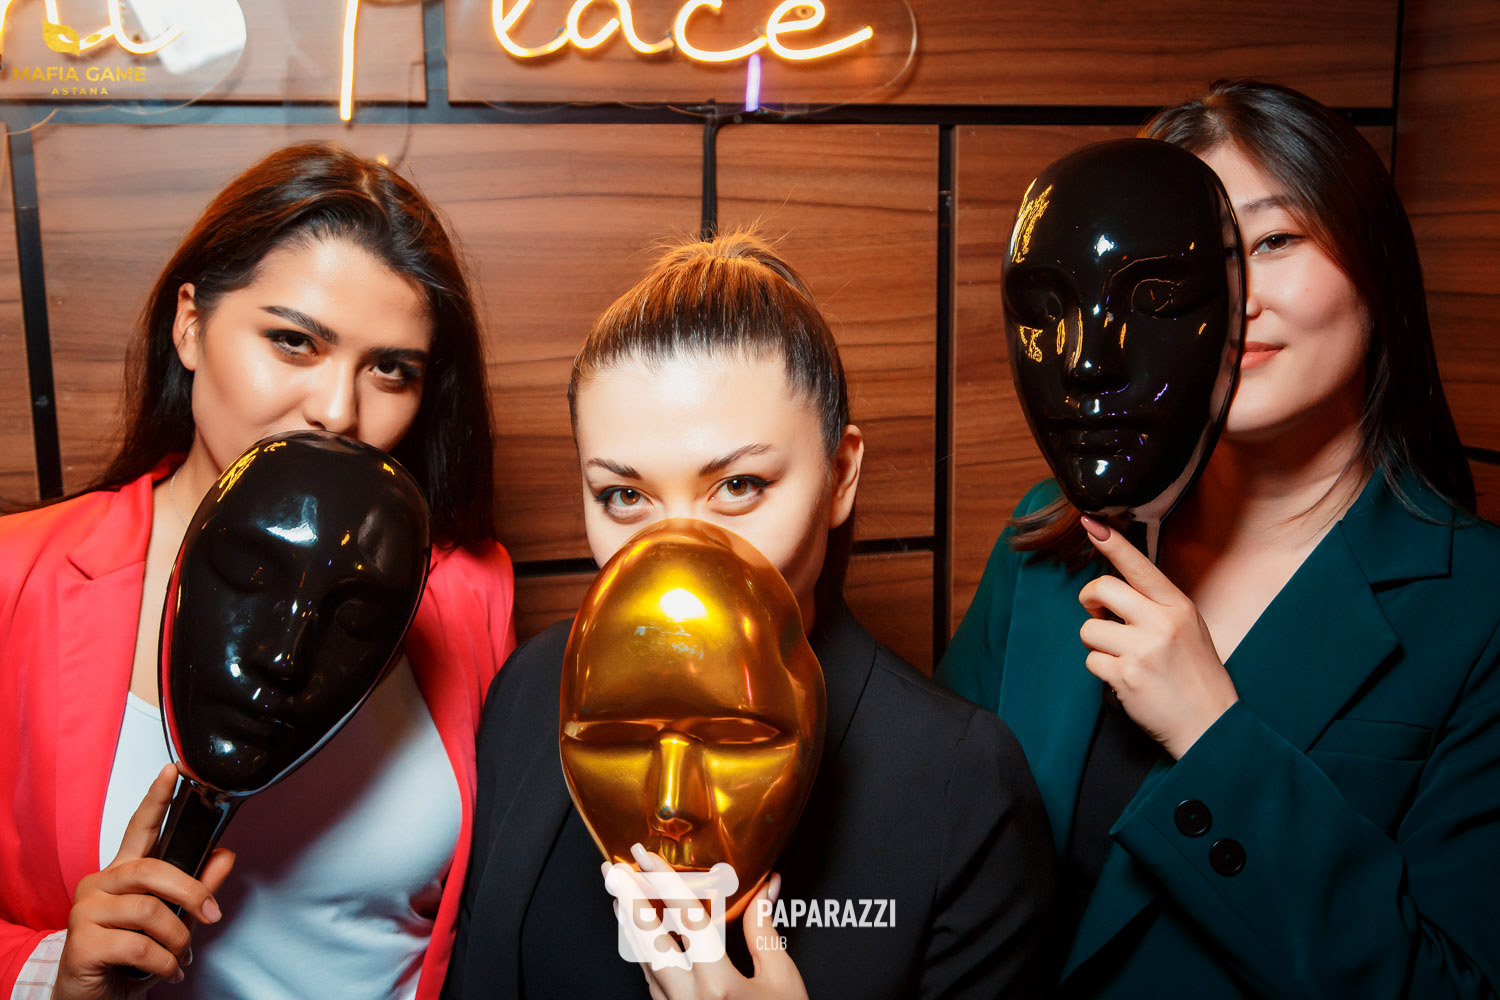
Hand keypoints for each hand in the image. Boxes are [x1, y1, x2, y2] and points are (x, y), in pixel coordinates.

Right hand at [55, 764, 234, 999]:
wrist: (92, 999)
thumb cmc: (128, 957)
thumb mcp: (170, 919)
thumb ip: (196, 886)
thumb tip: (226, 855)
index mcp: (121, 872)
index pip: (138, 828)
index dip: (156, 799)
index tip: (172, 771)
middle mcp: (99, 883)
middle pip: (153, 869)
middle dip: (191, 892)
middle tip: (211, 916)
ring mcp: (85, 910)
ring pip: (149, 909)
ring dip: (177, 937)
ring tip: (178, 956)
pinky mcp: (82, 941)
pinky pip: (139, 944)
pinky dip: (164, 961)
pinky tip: (165, 970)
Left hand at [605, 844, 807, 999]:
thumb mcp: (782, 981)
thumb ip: (765, 931)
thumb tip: (764, 889)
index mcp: (717, 984)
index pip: (684, 918)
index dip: (665, 880)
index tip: (647, 855)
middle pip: (647, 939)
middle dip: (628, 900)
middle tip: (613, 870)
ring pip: (642, 962)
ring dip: (630, 925)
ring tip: (619, 896)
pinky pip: (651, 983)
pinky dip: (642, 954)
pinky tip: (641, 940)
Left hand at [1077, 516, 1238, 758]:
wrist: (1210, 724)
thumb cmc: (1196, 675)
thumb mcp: (1188, 629)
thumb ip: (1155, 607)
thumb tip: (1113, 593)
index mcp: (1177, 607)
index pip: (1139, 567)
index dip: (1113, 544)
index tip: (1091, 523)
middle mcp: (1161, 623)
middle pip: (1102, 590)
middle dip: (1089, 601)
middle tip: (1098, 614)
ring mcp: (1143, 649)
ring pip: (1089, 630)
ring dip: (1097, 645)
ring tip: (1123, 658)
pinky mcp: (1126, 676)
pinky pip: (1092, 661)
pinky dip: (1102, 671)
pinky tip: (1125, 680)